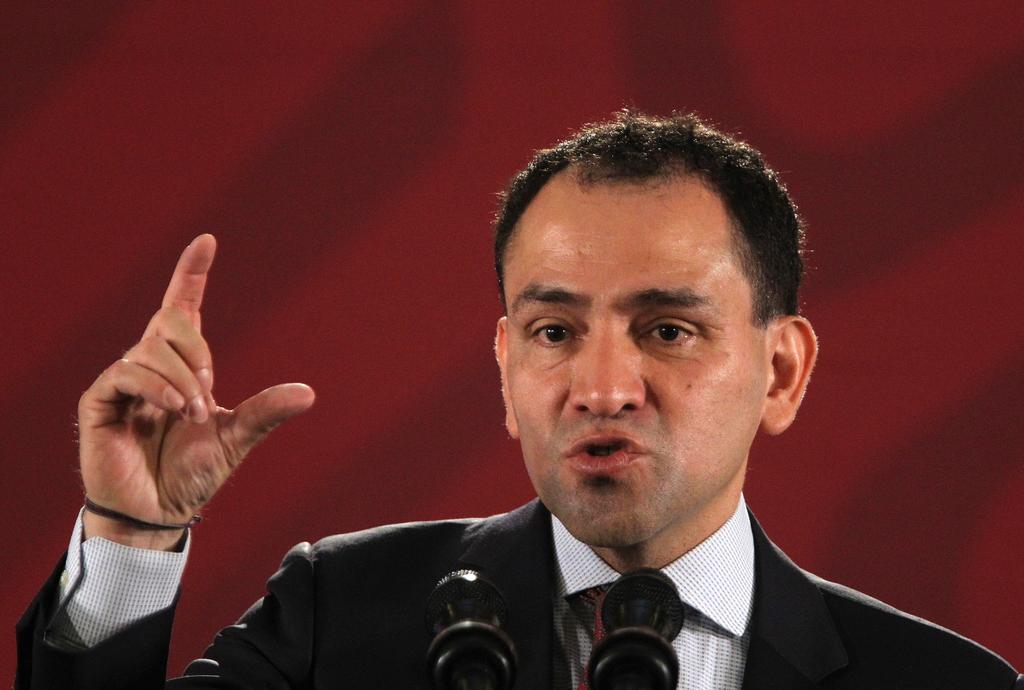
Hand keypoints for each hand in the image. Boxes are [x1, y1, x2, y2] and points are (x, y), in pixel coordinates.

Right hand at [78, 234, 314, 548]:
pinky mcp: (100, 402)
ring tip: (193, 415)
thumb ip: (266, 412)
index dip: (191, 273)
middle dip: (198, 351)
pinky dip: (155, 387)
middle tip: (209, 393)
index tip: (207, 240)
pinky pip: (126, 373)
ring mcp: (123, 382)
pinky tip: (173, 407)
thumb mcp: (236, 437)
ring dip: (182, 381)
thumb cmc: (192, 474)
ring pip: (151, 350)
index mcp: (182, 366)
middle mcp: (151, 365)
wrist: (159, 513)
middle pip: (171, 321)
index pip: (183, 307)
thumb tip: (310, 393)